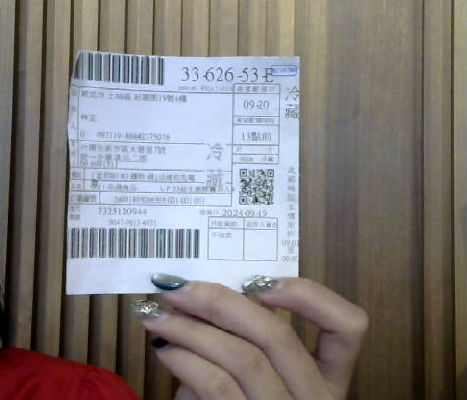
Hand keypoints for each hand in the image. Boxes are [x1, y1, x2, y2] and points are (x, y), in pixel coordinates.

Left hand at [139, 275, 368, 399]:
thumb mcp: (256, 375)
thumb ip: (242, 340)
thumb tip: (201, 305)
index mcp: (326, 378)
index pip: (348, 327)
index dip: (309, 296)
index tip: (259, 283)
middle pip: (278, 336)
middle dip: (221, 302)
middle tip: (179, 288)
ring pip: (245, 358)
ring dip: (193, 329)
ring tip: (159, 317)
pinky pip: (219, 387)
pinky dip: (187, 360)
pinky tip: (165, 349)